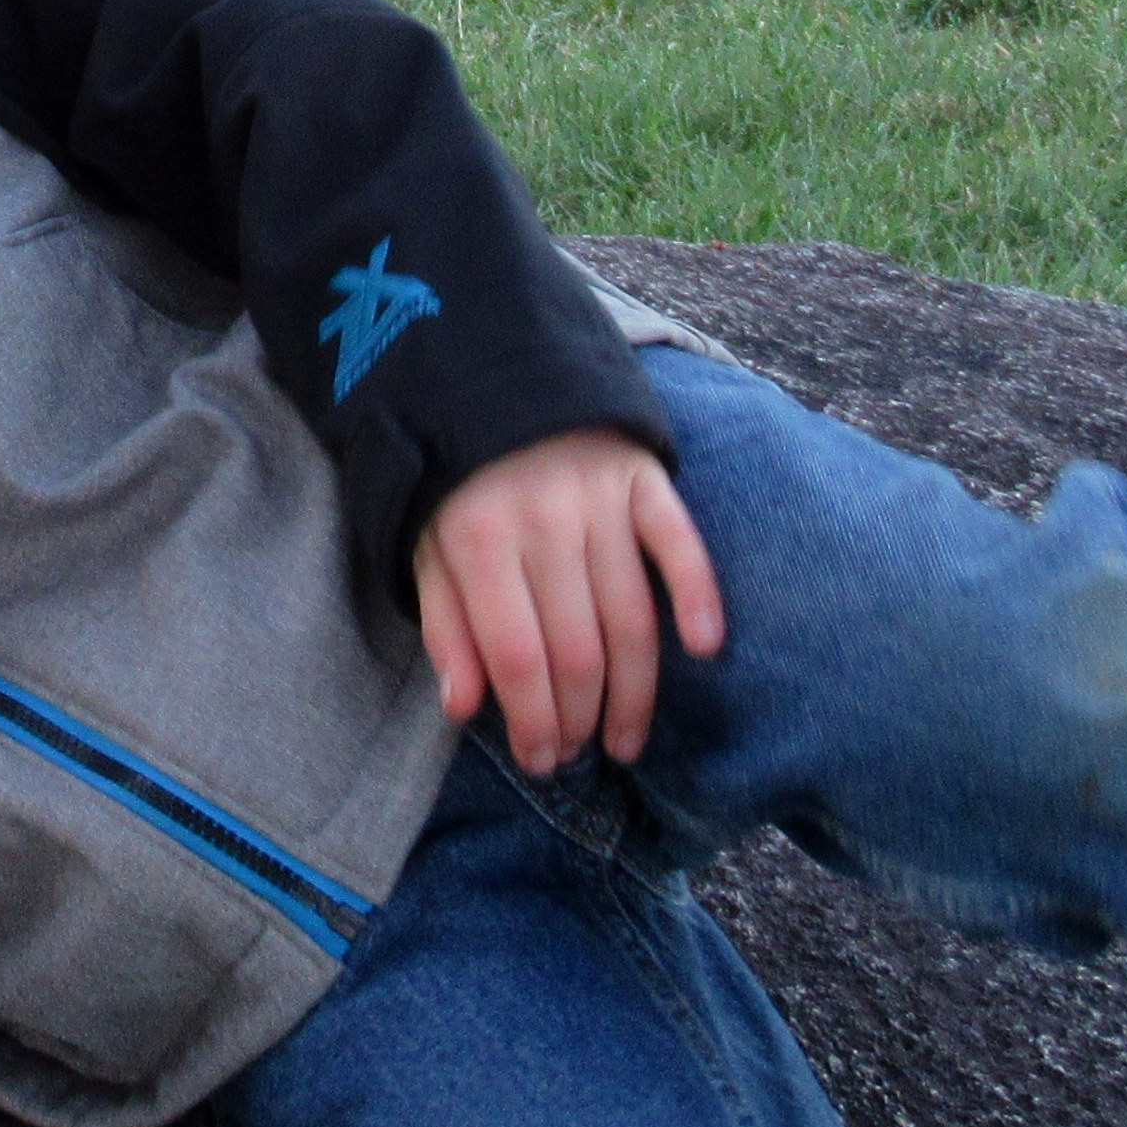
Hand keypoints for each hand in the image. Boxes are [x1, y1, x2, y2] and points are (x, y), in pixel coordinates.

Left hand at [411, 430, 726, 777]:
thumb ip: (445, 623)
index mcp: (478, 537)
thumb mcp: (422, 543)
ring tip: (625, 739)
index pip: (517, 655)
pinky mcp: (643, 476)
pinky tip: (704, 648)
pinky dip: (698, 596)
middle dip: (580, 718)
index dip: (534, 719)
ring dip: (634, 692)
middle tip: (580, 754)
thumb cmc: (451, 475)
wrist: (490, 367)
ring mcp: (600, 497)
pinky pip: (680, 543)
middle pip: (577, 648)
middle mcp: (544, 520)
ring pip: (630, 616)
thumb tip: (465, 708)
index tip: (542, 759)